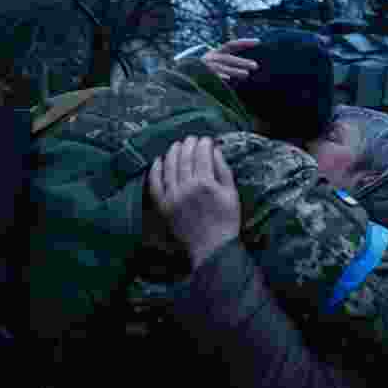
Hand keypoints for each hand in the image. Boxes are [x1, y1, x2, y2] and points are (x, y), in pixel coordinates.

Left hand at [149, 136, 240, 270]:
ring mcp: (173, 196)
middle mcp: (187, 187)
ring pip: (169, 167)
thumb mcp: (231, 194)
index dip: (204, 144)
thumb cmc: (226, 221)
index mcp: (206, 183)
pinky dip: (156, 170)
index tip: (206, 140)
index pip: (202, 155)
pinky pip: (155, 184)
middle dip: (189, 145)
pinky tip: (158, 161)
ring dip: (173, 153)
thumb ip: (223, 170)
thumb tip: (214, 150)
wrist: (212, 248)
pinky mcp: (163, 206)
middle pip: (185, 158)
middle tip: (191, 139)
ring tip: (176, 145)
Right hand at [201, 39, 259, 79]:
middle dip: (242, 62)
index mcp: (217, 52)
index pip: (232, 45)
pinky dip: (220, 77)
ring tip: (246, 74)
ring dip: (235, 71)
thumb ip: (230, 63)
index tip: (258, 42)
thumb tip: (248, 70)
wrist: (185, 74)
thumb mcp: (217, 62)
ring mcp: (207, 66)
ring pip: (223, 68)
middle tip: (255, 66)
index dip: (244, 42)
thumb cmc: (207, 69)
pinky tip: (228, 79)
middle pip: (229, 58)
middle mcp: (212, 57)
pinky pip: (213, 76)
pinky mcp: (202, 75)